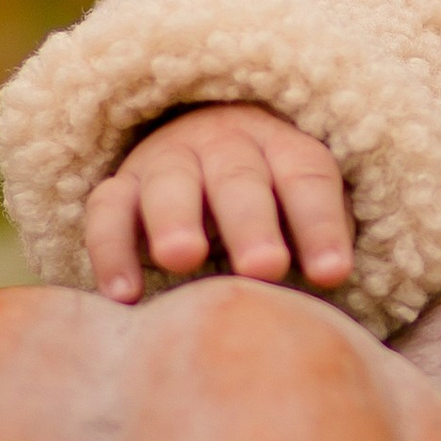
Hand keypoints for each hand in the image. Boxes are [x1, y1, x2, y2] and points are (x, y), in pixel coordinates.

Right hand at [84, 103, 354, 306]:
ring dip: (176, 219)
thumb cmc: (269, 201)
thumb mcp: (300, 206)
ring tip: (183, 259)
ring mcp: (168, 161)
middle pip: (240, 179)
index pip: (308, 177)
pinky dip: (110, 247)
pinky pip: (108, 209)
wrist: (201, 146)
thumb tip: (331, 295)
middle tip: (263, 267)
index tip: (332, 275)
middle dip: (252, 223)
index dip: (321, 224)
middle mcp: (226, 145)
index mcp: (282, 148)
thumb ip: (319, 241)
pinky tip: (123, 295)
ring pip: (170, 183)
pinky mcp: (121, 185)